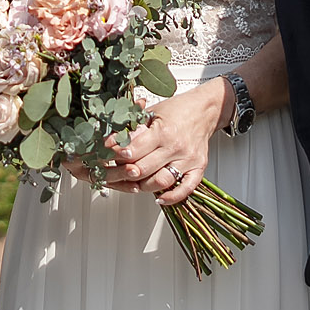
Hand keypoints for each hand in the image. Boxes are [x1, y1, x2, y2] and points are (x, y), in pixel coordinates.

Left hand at [102, 80, 226, 205]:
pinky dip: (171, 197)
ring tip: (133, 182)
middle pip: (143, 170)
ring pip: (161, 182)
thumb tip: (112, 143)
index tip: (105, 157)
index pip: (134, 150)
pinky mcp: (198, 168)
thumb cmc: (177, 110)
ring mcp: (188, 160)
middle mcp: (176, 147)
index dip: (116, 156)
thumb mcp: (151, 113)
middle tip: (114, 172)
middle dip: (125, 173)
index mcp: (163, 132)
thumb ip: (133, 130)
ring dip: (143, 186)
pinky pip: (185, 189)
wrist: (204, 110)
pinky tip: (159, 199)